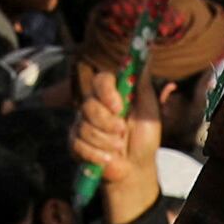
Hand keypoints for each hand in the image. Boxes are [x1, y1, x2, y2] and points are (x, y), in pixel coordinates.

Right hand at [69, 72, 164, 223]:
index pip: (100, 80)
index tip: (119, 106)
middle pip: (89, 105)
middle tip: (122, 133)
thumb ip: (142, 83)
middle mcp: (95, 105)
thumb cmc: (144, 138)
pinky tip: (108, 159)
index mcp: (112, 94)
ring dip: (106, 142)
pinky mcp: (75, 143)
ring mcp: (82, 124)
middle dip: (108, 124)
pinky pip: (79, 145)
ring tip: (119, 148)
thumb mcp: (149, 110)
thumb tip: (145, 53)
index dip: (106, 92)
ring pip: (85, 127)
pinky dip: (97, 155)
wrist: (135, 169)